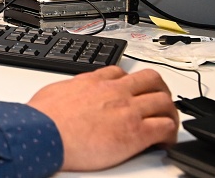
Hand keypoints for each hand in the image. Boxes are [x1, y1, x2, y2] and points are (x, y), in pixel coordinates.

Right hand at [27, 66, 178, 170]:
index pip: (121, 73)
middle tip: (158, 101)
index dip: (129, 82)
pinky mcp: (136, 132)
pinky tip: (165, 141)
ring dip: (169, 111)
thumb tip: (64, 95)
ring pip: (163, 100)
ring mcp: (128, 110)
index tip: (130, 91)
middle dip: (158, 89)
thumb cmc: (45, 118)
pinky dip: (169, 133)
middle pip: (150, 79)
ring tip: (167, 122)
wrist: (46, 134)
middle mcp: (115, 91)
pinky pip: (164, 126)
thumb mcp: (55, 92)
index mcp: (95, 81)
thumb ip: (68, 91)